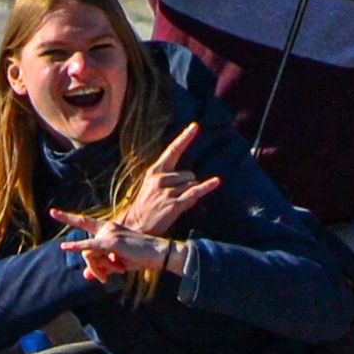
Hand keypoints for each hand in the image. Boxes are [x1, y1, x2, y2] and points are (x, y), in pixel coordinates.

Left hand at [66, 221, 175, 284]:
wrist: (157, 253)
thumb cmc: (139, 257)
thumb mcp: (118, 263)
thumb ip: (101, 267)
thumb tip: (85, 276)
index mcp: (107, 228)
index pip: (84, 221)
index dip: (68, 217)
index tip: (52, 212)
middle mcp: (106, 227)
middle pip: (87, 249)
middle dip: (93, 267)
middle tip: (103, 278)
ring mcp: (108, 232)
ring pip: (90, 254)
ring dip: (99, 269)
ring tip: (114, 273)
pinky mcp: (111, 242)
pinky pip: (90, 248)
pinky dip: (77, 248)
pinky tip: (64, 248)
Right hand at [104, 123, 218, 236]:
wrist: (136, 226)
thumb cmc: (146, 205)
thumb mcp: (151, 186)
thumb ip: (167, 177)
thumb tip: (191, 177)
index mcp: (154, 172)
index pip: (172, 150)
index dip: (184, 138)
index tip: (194, 126)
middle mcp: (161, 179)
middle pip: (188, 174)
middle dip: (187, 184)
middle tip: (174, 197)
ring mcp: (167, 192)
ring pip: (192, 184)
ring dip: (189, 193)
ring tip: (175, 204)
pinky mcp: (174, 205)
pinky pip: (195, 192)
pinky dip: (206, 187)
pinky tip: (216, 181)